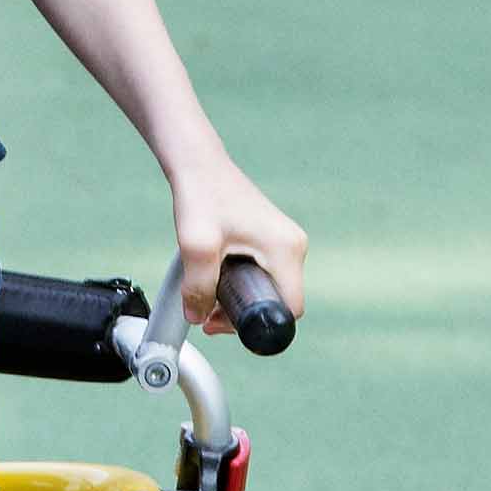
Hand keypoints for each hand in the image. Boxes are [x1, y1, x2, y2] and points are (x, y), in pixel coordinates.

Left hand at [167, 159, 304, 333]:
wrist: (198, 165)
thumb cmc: (201, 197)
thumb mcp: (196, 246)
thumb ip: (198, 287)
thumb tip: (199, 317)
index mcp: (287, 250)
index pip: (289, 308)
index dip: (258, 324)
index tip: (223, 321)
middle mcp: (294, 247)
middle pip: (278, 301)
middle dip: (243, 314)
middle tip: (209, 313)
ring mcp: (285, 242)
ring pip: (268, 290)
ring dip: (239, 300)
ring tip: (207, 296)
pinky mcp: (272, 239)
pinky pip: (263, 275)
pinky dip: (241, 284)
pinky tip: (216, 279)